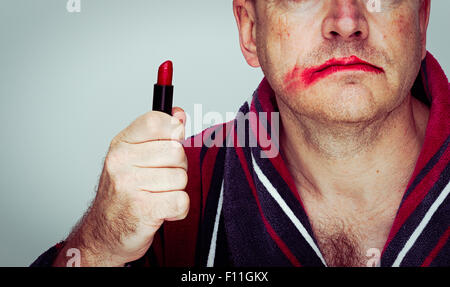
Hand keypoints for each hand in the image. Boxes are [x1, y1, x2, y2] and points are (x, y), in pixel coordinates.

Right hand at [54, 107, 188, 265]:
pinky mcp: (143, 209)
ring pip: (181, 177)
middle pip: (176, 151)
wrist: (103, 234)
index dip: (173, 130)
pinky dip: (178, 209)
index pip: (156, 121)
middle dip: (177, 167)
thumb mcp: (134, 157)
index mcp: (121, 145)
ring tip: (158, 195)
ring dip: (176, 190)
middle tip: (161, 179)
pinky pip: (181, 201)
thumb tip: (179, 114)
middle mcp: (121, 162)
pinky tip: (163, 210)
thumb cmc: (122, 194)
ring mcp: (130, 186)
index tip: (173, 140)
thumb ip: (158, 134)